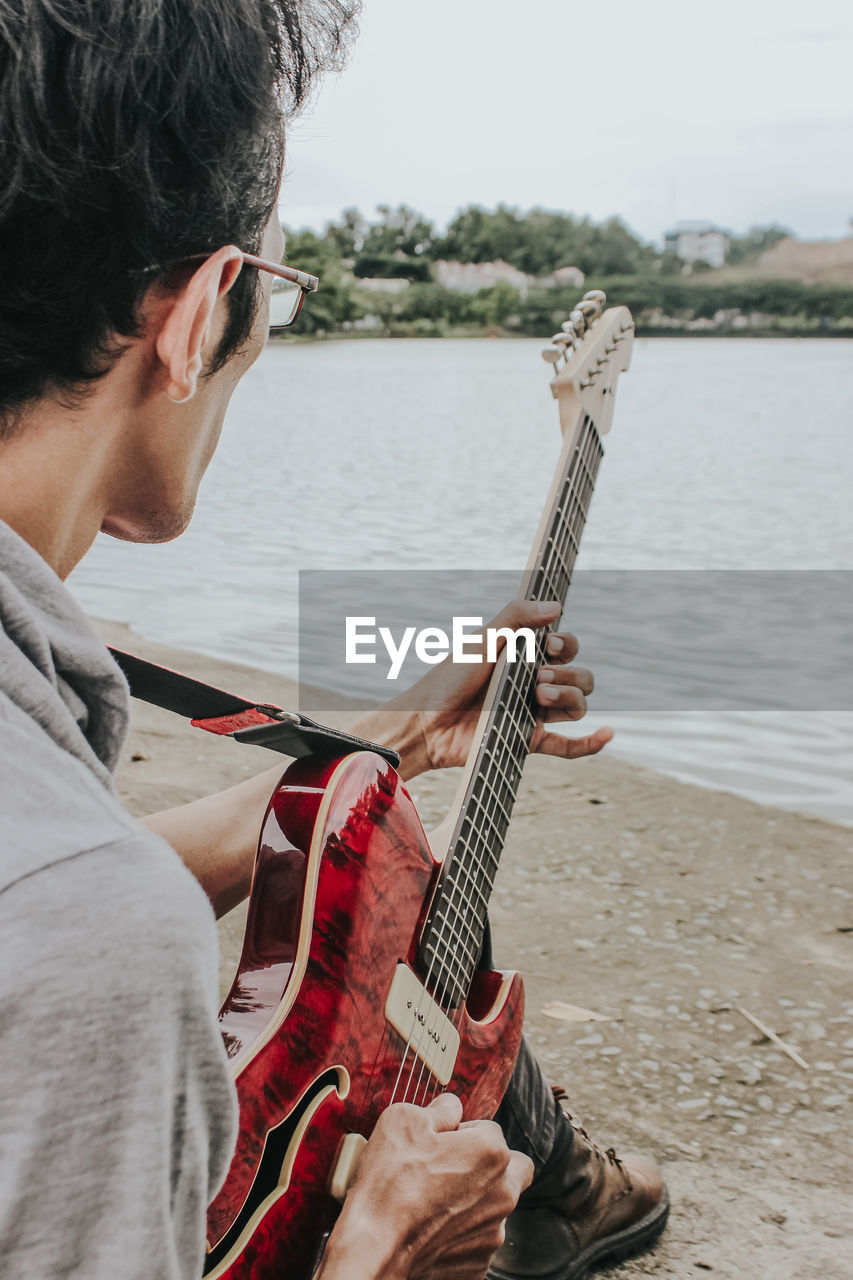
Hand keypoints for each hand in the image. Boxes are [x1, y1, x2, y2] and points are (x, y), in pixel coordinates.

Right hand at [319, 1094, 532, 1279]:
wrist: (374, 1247)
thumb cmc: (390, 1182)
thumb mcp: (404, 1120)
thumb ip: (439, 1109)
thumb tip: (450, 1108)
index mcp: (492, 1153)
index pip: (490, 1129)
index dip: (462, 1131)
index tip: (439, 1141)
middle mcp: (503, 1194)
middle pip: (511, 1170)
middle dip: (490, 1166)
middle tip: (454, 1168)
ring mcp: (491, 1234)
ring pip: (494, 1209)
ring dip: (473, 1203)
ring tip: (431, 1203)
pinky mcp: (477, 1267)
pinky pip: (475, 1242)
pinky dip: (458, 1236)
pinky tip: (429, 1229)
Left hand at [403, 599, 611, 775]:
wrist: (425, 722)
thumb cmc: (447, 679)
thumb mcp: (481, 641)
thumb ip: (516, 618)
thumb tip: (556, 607)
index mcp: (524, 658)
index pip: (567, 649)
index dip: (568, 645)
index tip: (551, 644)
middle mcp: (534, 685)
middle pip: (581, 678)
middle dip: (571, 675)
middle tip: (539, 677)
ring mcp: (533, 713)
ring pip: (578, 706)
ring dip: (571, 698)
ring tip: (540, 695)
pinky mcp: (528, 740)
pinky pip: (569, 745)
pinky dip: (592, 743)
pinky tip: (607, 734)